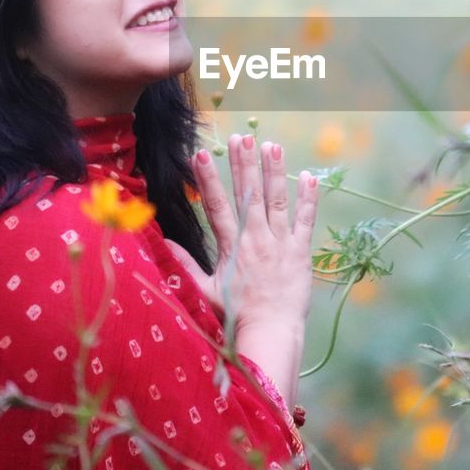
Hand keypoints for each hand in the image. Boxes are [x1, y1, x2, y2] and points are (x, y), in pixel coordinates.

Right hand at [163, 133, 318, 333]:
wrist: (270, 332)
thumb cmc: (235, 317)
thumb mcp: (204, 290)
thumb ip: (184, 265)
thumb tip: (160, 243)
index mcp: (232, 246)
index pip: (216, 206)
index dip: (208, 179)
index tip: (201, 154)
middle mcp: (256, 239)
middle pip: (249, 194)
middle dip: (244, 164)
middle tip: (241, 137)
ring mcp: (280, 243)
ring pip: (277, 200)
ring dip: (274, 172)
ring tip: (272, 145)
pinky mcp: (301, 252)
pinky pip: (306, 220)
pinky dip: (308, 198)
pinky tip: (310, 176)